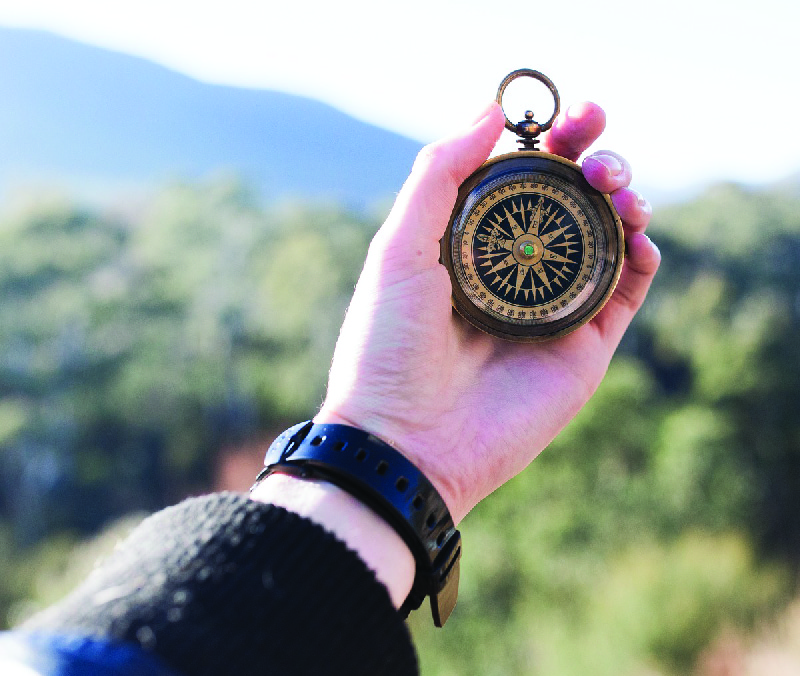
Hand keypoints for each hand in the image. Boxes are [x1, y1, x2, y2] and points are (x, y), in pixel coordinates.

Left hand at [316, 101, 659, 523]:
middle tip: (597, 143)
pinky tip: (636, 232)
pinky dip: (642, 255)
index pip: (523, 180)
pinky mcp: (583, 347)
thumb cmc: (388, 346)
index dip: (551, 142)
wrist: (406, 441)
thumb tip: (491, 110)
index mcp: (470, 246)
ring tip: (615, 185)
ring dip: (623, 199)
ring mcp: (551, 309)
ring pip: (606, 239)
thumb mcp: (399, 248)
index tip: (569, 116)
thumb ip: (440, 174)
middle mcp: (514, 272)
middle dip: (594, 160)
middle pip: (571, 202)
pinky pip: (626, 291)